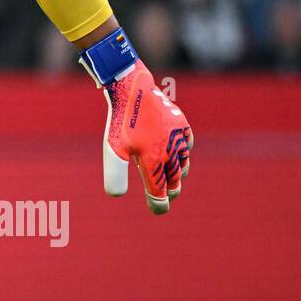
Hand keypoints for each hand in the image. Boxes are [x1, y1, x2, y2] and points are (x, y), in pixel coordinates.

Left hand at [95, 59, 192, 214]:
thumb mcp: (113, 149)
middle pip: (174, 180)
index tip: (158, 210)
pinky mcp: (182, 125)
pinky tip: (179, 152)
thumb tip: (117, 196)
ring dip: (178, 173)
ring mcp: (179, 139)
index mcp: (154, 162)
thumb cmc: (121, 121)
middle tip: (167, 196)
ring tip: (173, 178)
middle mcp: (171, 153)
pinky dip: (184, 152)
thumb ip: (115, 174)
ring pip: (183, 163)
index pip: (159, 192)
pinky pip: (187, 144)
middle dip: (170, 190)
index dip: (158, 204)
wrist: (133, 89)